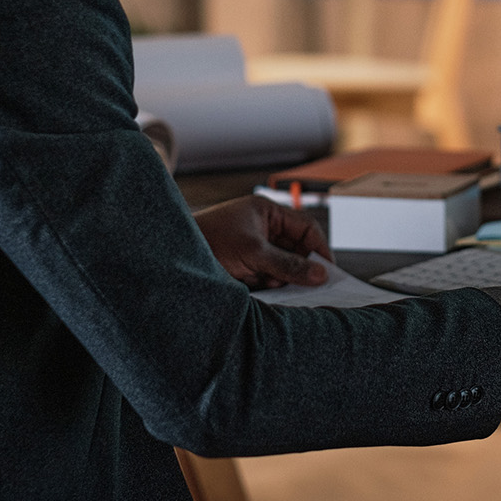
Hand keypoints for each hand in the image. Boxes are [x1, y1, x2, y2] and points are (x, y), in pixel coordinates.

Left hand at [193, 195, 332, 289]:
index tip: (327, 271)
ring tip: (274, 285)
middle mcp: (262, 228)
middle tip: (310, 286)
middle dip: (301, 267)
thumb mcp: (253, 253)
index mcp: (266, 212)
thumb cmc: (209, 242)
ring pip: (283, 265)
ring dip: (283, 278)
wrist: (173, 258)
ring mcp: (254, 247)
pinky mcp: (245, 266)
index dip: (319, 248)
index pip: (305, 227)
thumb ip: (288, 264)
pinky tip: (261, 288)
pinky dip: (269, 285)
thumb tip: (320, 274)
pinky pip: (268, 276)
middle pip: (296, 248)